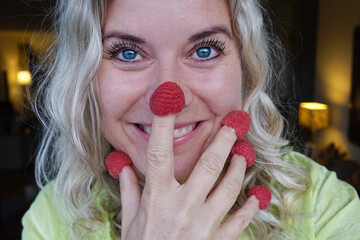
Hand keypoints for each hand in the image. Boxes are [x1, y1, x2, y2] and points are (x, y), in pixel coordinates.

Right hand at [119, 114, 258, 239]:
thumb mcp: (129, 224)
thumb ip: (129, 193)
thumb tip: (123, 169)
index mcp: (157, 198)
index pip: (159, 153)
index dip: (163, 125)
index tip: (169, 100)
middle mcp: (182, 207)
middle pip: (208, 164)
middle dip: (223, 140)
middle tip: (234, 123)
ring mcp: (204, 225)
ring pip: (230, 186)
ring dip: (239, 167)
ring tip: (242, 155)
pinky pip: (241, 219)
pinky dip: (251, 206)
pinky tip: (257, 195)